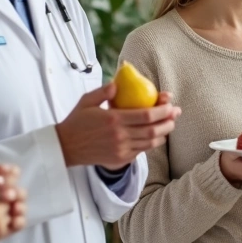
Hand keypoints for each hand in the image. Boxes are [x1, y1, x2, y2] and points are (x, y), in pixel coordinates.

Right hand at [0, 167, 27, 242]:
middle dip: (10, 192)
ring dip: (11, 207)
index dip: (5, 176)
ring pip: (12, 206)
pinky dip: (16, 220)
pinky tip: (10, 219)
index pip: (0, 177)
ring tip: (5, 209)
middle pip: (9, 191)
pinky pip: (16, 222)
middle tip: (9, 195)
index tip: (9, 175)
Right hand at [56, 84, 181, 168]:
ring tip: (169, 125)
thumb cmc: (76, 121)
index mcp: (114, 119)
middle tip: (175, 114)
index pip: (146, 115)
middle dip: (168, 122)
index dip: (163, 111)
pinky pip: (142, 151)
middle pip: (153, 130)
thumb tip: (118, 83)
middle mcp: (120, 136)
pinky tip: (155, 136)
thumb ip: (104, 91)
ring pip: (150, 143)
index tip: (170, 105)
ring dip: (163, 134)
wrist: (65, 147)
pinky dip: (151, 143)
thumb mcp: (87, 101)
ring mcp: (121, 149)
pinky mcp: (120, 159)